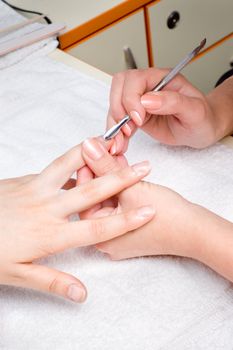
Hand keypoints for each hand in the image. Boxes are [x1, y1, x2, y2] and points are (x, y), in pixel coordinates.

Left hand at [0, 143, 154, 301]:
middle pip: (91, 191)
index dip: (125, 221)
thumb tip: (82, 293)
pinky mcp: (25, 180)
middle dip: (121, 179)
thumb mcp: (18, 274)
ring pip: (69, 167)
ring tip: (111, 142)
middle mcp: (48, 208)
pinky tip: (78, 161)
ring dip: (92, 155)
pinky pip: (51, 169)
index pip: (97, 227)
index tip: (149, 211)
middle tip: (144, 167)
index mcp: (50, 234)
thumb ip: (52, 281)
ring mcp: (36, 190)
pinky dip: (69, 163)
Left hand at [80, 138, 195, 259]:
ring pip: (108, 201)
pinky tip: (125, 169)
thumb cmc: (166, 216)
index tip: (89, 151)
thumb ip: (107, 166)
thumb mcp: (132, 187)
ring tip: (116, 157)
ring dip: (112, 178)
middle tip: (102, 151)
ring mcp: (118, 236)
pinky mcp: (130, 231)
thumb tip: (87, 147)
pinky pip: (119, 206)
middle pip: (96, 199)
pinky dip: (121, 189)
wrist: (195, 231)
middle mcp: (105, 240)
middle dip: (100, 173)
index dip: (86, 171)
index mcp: (99, 237)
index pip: (84, 198)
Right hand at [107, 68, 225, 153]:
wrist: (202, 130)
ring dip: (114, 123)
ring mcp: (140, 102)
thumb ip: (173, 102)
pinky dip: (116, 133)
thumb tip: (147, 100)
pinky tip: (121, 144)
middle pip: (119, 86)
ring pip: (115, 104)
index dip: (132, 98)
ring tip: (121, 141)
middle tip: (127, 129)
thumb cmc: (203, 118)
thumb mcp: (195, 110)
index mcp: (162, 78)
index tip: (140, 119)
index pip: (135, 79)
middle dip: (118, 108)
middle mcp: (148, 87)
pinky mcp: (136, 117)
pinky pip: (119, 121)